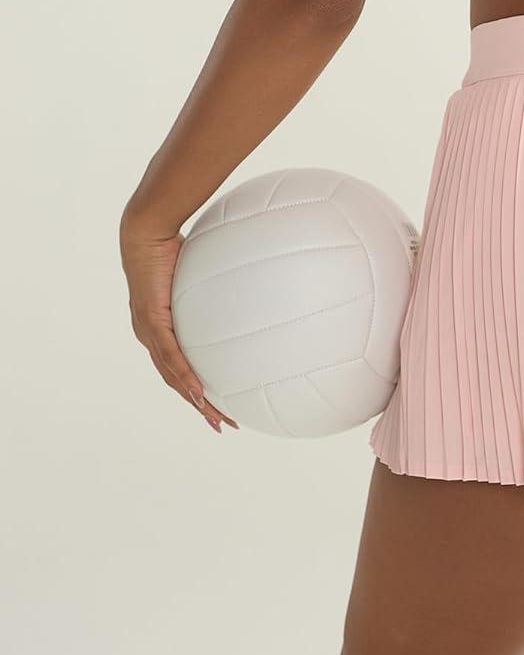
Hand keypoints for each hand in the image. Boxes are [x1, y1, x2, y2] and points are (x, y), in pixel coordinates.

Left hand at [119, 210, 237, 434]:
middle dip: (200, 405)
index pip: (177, 366)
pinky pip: (171, 357)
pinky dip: (185, 378)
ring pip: (173, 377)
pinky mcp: (151, 322)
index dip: (196, 387)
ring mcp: (148, 331)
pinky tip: (198, 394)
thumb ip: (215, 284)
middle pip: (176, 381)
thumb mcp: (199, 271)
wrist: (147, 230)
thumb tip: (246, 278)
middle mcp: (149, 335)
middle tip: (222, 424)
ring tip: (216, 419)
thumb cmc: (173, 243)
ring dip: (196, 401)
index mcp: (158, 326)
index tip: (216, 403)